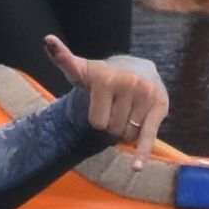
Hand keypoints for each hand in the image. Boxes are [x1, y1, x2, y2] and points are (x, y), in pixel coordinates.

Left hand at [53, 42, 171, 151]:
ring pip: (128, 135)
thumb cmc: (104, 76)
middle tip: (116, 106)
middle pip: (112, 129)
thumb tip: (47, 40)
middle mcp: (128, 82)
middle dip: (112, 124)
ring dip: (126, 130)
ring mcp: (145, 94)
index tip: (102, 100)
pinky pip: (149, 135)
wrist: (139, 68)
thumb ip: (63, 59)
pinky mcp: (160, 106)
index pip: (96, 121)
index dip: (97, 118)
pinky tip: (136, 167)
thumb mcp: (83, 69)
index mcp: (105, 77)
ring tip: (128, 109)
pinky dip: (143, 153)